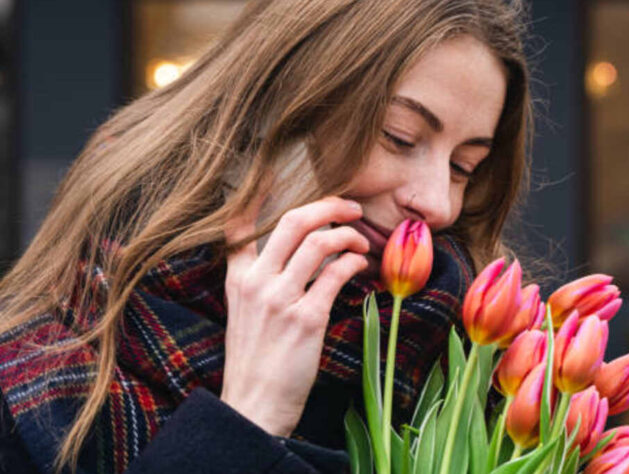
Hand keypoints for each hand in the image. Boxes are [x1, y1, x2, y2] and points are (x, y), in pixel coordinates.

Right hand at [221, 195, 368, 435]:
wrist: (254, 405)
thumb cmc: (255, 360)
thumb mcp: (243, 314)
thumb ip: (258, 281)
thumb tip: (294, 255)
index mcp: (237, 278)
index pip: (240, 224)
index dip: (257, 195)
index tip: (274, 174)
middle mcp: (255, 281)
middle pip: (293, 222)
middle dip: (328, 206)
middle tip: (351, 207)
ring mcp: (279, 298)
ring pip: (319, 242)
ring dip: (348, 235)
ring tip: (361, 242)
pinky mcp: (306, 318)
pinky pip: (336, 273)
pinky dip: (354, 262)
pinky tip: (361, 265)